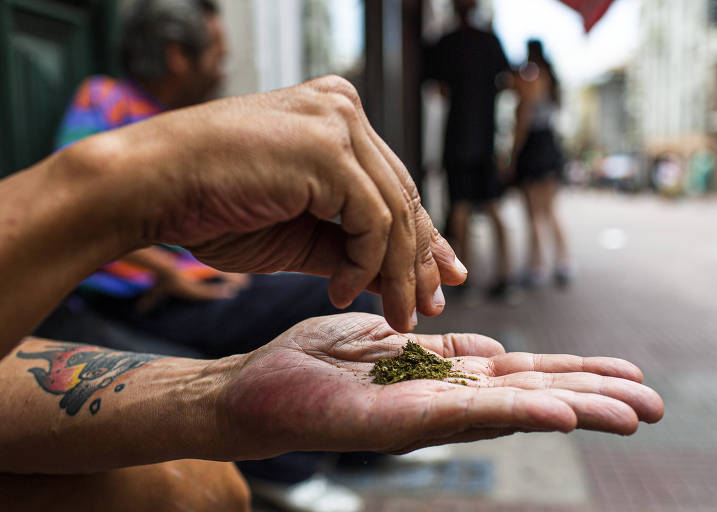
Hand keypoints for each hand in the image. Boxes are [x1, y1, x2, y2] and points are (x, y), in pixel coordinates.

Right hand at [90, 76, 464, 331]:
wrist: (150, 187)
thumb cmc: (211, 206)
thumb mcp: (298, 232)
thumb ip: (349, 245)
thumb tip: (398, 276)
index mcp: (335, 117)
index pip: (393, 183)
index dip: (421, 235)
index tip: (441, 275)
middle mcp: (342, 109)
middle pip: (402, 195)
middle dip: (420, 259)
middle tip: (429, 304)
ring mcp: (336, 123)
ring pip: (394, 211)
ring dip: (397, 272)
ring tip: (393, 314)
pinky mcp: (328, 148)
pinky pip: (372, 220)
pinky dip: (365, 263)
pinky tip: (342, 291)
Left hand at [217, 313, 663, 459]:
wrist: (249, 388)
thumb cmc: (315, 363)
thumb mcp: (389, 341)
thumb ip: (439, 349)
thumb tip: (490, 349)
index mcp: (441, 377)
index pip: (520, 374)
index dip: (574, 375)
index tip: (626, 374)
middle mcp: (440, 399)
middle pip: (529, 394)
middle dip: (592, 397)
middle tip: (655, 404)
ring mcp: (419, 414)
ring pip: (508, 410)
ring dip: (571, 409)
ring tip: (630, 412)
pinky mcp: (389, 421)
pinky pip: (457, 415)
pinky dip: (511, 412)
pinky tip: (555, 411)